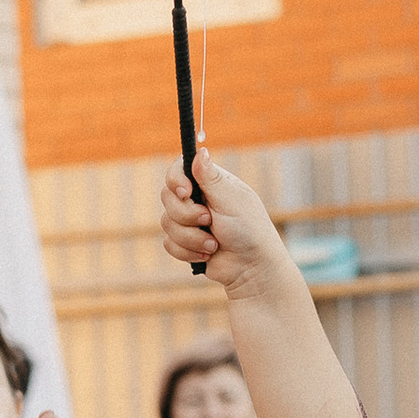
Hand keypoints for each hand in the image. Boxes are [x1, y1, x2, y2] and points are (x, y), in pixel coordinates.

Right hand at [160, 146, 290, 300]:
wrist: (251, 267)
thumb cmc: (248, 229)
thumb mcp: (231, 199)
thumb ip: (211, 177)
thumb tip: (200, 151)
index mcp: (209, 183)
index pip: (178, 169)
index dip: (176, 181)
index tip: (186, 193)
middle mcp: (196, 199)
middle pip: (167, 197)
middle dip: (187, 215)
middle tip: (210, 221)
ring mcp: (189, 222)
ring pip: (166, 223)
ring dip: (192, 237)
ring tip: (214, 244)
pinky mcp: (184, 243)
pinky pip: (169, 244)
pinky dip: (188, 252)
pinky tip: (208, 254)